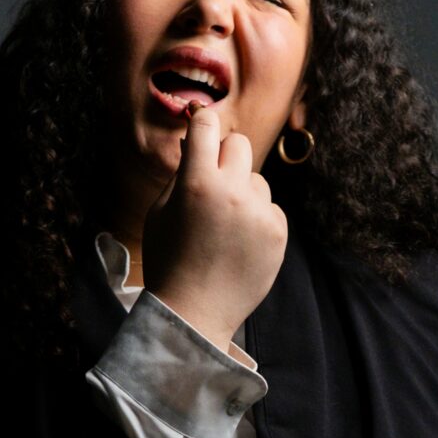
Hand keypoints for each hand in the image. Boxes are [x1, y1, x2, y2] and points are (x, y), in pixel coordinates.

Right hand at [142, 102, 288, 352]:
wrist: (194, 312)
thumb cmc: (169, 261)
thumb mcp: (160, 212)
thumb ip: (181, 173)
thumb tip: (196, 139)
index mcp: (196, 183)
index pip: (206, 125)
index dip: (201, 125)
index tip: (199, 131)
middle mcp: (231, 192)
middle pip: (238, 143)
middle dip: (224, 156)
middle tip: (212, 181)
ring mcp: (258, 212)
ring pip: (256, 179)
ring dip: (241, 192)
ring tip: (223, 227)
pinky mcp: (278, 231)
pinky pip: (269, 207)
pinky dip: (256, 218)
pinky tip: (238, 243)